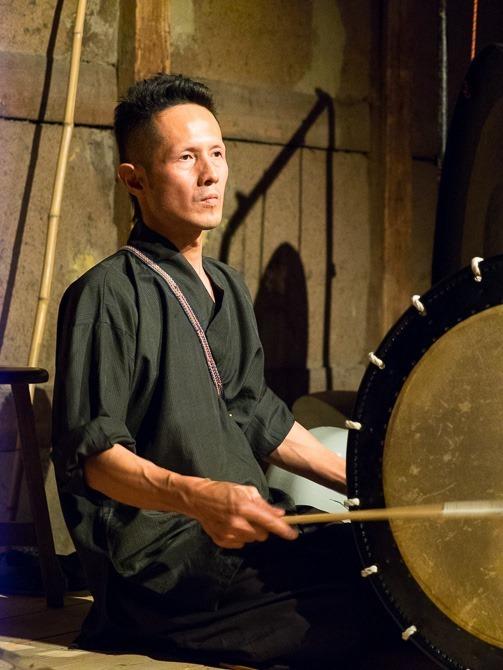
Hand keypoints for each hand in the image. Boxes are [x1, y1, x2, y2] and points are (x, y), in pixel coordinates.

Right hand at [181, 478, 297, 548]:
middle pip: (263, 534)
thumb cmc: (221, 491)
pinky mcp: (222, 541)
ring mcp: (229, 534)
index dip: (283, 529)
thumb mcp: (244, 490)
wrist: (197, 499)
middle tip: (254, 516)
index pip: (269, 522)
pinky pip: (241, 544)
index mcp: (244, 507)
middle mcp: (237, 523)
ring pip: (252, 540)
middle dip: (263, 527)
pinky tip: (232, 525)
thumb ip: (263, 503)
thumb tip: (279, 513)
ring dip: (251, 531)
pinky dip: (240, 536)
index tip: (293, 535)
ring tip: (241, 519)